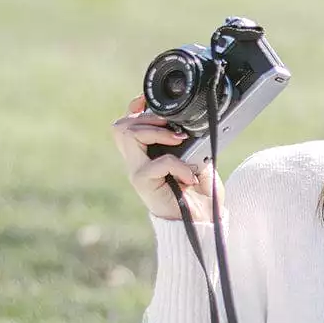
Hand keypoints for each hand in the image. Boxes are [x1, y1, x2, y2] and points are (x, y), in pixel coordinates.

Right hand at [111, 95, 219, 222]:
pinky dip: (178, 164)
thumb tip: (190, 125)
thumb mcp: (197, 160)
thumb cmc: (199, 194)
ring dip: (156, 132)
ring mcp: (137, 173)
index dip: (134, 109)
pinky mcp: (144, 184)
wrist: (202, 222)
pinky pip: (158, 162)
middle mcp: (137, 163)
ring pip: (129, 135)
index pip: (127, 125)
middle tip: (171, 128)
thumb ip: (190, 143)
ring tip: (178, 140)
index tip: (147, 100)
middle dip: (146, 118)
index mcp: (146, 155)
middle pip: (121, 127)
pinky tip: (190, 176)